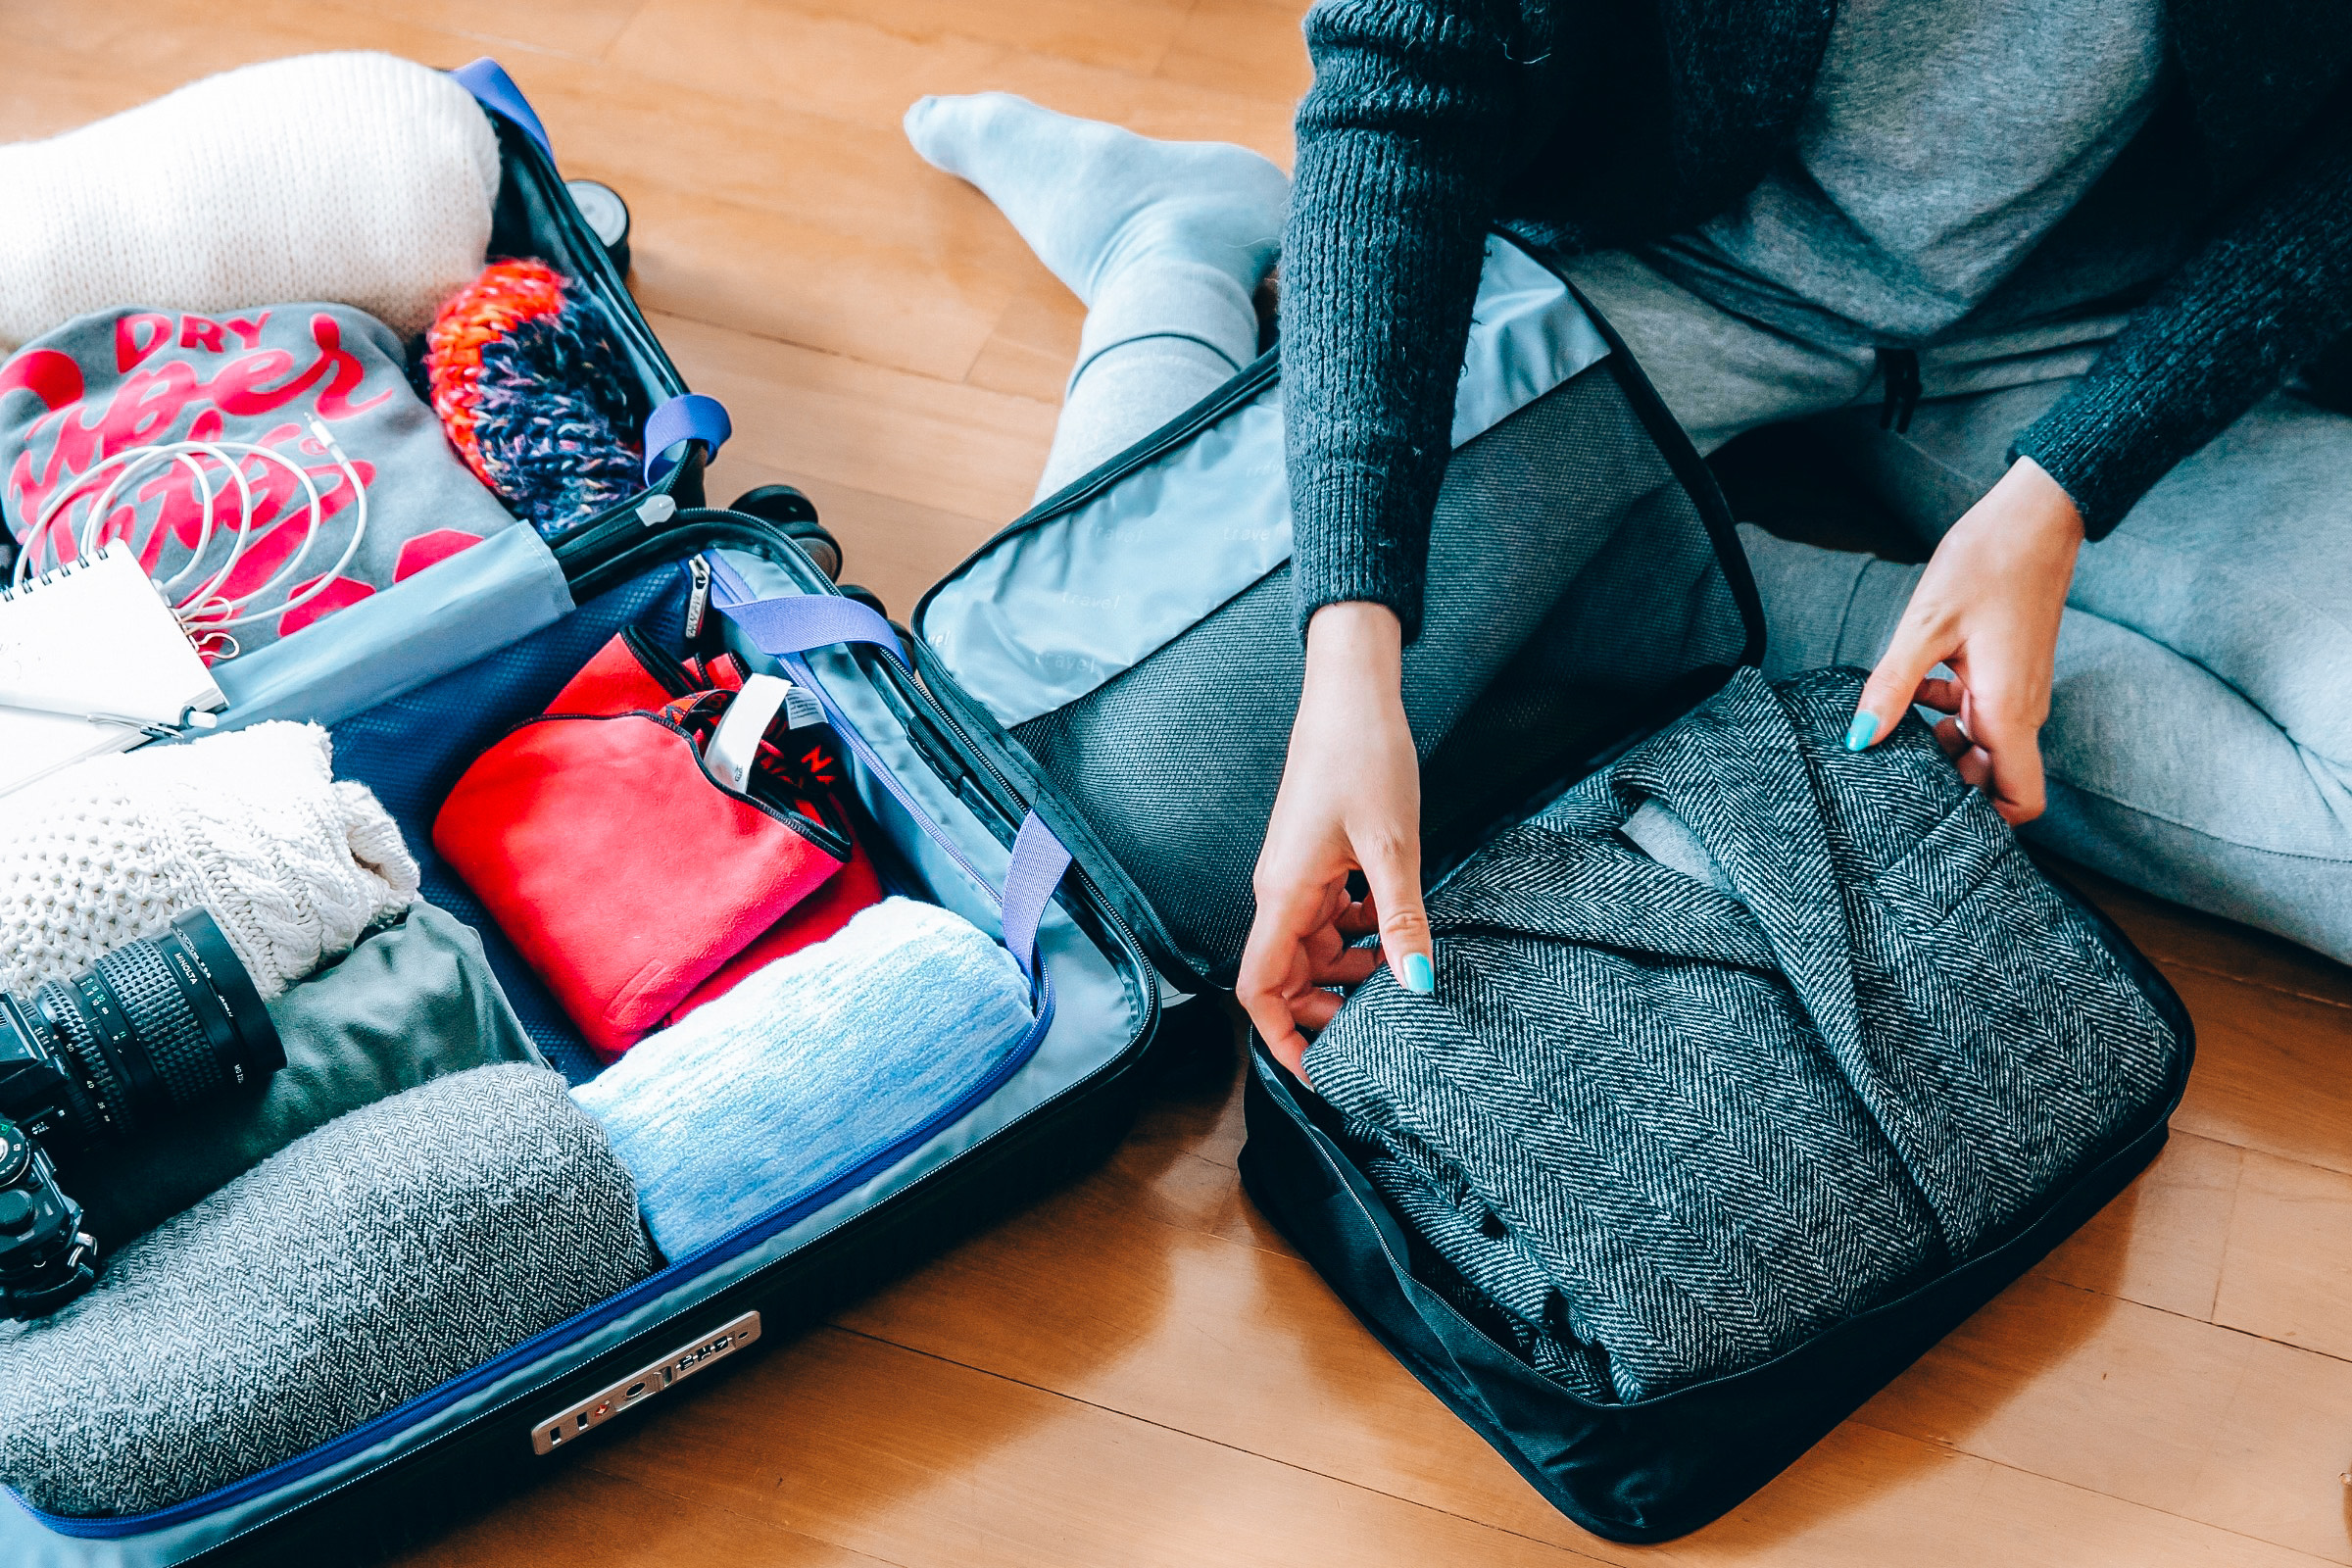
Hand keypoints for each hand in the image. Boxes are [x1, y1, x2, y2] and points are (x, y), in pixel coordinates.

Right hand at [1237, 602, 1432, 1079]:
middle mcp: (1279, 892)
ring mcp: (1297, 877)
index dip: (1281, 1040)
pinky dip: (1358, 935)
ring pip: (1312, 950)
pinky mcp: (1317, 861)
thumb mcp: (1394, 847)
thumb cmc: (1362, 756)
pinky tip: (1395, 925)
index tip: (1320, 1072)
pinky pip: (1328, 919)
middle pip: (1286, 978)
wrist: (1350, 692)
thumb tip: (1416, 986)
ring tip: (1400, 969)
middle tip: (1385, 1020)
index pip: (1259, 988)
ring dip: (1349, 972)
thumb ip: (1400, 922)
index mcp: (1283, 894)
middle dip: (1327, 1009)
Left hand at [1849, 457, 2082, 823]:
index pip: (2021, 801)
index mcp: (2008, 712)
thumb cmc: (1986, 565)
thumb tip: (1858, 740)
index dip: (1985, 819)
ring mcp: (2017, 692)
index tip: (1932, 810)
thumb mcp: (1925, 628)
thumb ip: (1893, 687)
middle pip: (1991, 778)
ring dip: (1940, 743)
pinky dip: (1946, 713)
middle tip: (1893, 765)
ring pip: (1981, 745)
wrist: (2033, 518)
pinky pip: (1979, 714)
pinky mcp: (2008, 673)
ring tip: (1894, 721)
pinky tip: (1912, 689)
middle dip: (1946, 780)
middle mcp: (2021, 711)